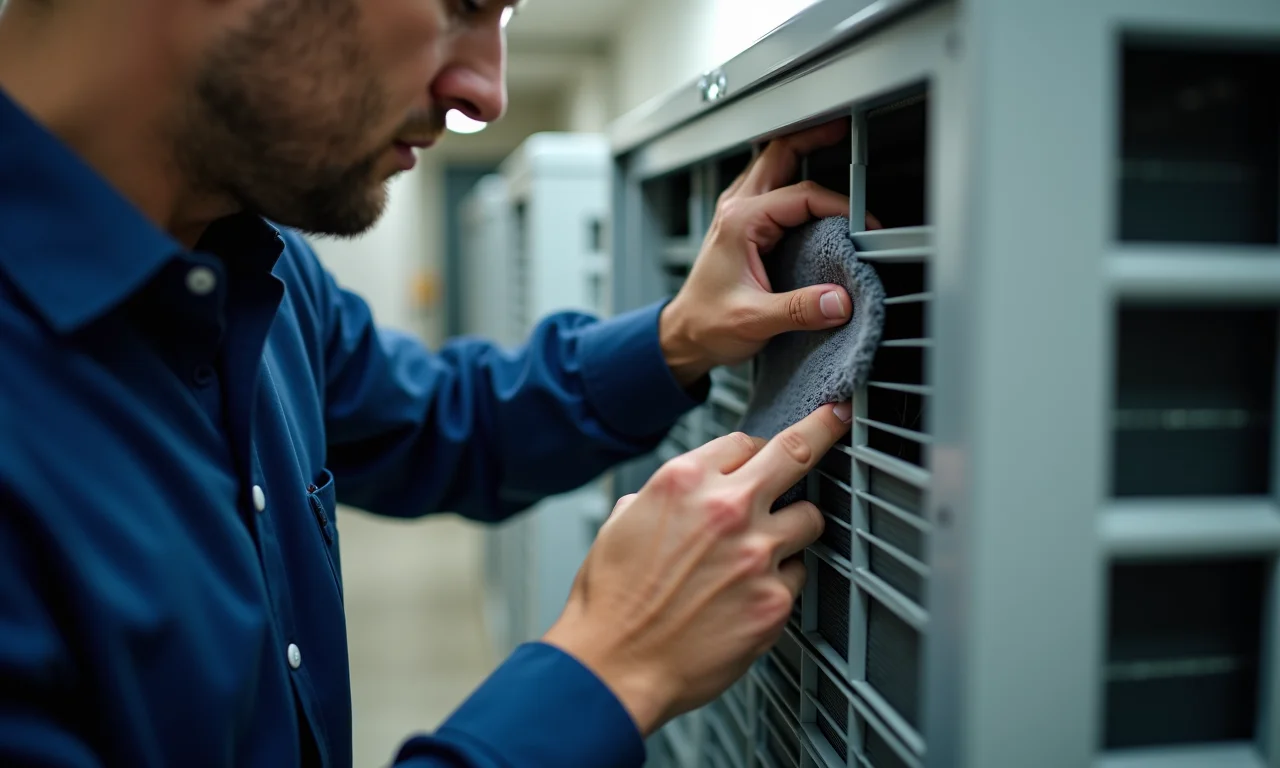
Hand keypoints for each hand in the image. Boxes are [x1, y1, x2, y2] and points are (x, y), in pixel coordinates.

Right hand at [542, 403, 852, 734]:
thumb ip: (662, 498)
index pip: (743, 442)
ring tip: (767, 548)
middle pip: (797, 452)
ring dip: (795, 526)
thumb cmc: (612, 601)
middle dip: (823, 430)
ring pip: (810, 517)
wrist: (615, 665)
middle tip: (836, 420)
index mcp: (683, 481)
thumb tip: (684, 494)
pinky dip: (780, 579)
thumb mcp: (621, 524)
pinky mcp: (774, 599)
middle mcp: (726, 509)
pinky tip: (749, 594)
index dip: (753, 452)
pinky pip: (798, 574)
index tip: (766, 452)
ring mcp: (757, 554)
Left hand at [660, 119, 883, 385]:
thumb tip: (839, 301)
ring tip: (832, 142)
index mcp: (739, 222)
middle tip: (844, 127)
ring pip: (772, 162)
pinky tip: (811, 183)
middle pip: (779, 152)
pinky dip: (792, 173)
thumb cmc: (707, 323)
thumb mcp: (755, 320)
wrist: (684, 334)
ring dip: (801, 149)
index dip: (840, 205)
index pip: (802, 196)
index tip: (866, 225)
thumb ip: (799, 310)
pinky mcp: (742, 223)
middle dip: (813, 136)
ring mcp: (737, 212)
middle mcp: (736, 208)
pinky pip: (770, 184)